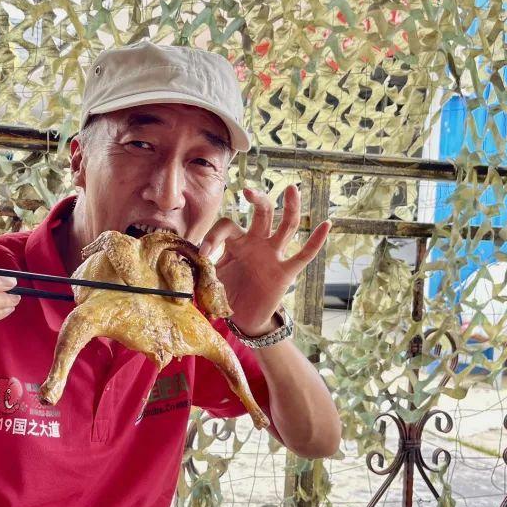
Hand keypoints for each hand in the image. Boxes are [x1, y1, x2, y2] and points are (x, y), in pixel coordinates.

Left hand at [199, 185, 331, 334]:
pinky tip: (327, 224)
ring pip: (285, 227)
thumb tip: (179, 263)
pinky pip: (304, 255)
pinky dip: (316, 240)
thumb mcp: (210, 278)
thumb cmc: (227, 292)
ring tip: (291, 189)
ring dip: (289, 208)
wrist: (244, 317)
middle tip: (248, 190)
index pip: (227, 227)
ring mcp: (274, 255)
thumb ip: (198, 268)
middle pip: (261, 214)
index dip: (214, 236)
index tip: (204, 253)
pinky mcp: (286, 272)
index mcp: (236, 242)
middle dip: (257, 200)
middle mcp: (257, 243)